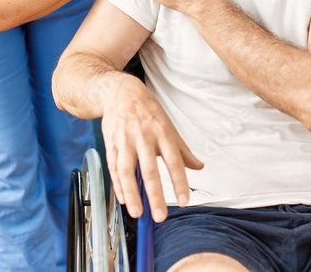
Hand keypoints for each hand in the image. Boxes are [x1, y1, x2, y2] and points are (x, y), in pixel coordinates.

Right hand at [102, 77, 202, 221]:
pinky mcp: (111, 144)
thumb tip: (199, 167)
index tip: (185, 200)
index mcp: (163, 133)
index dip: (180, 182)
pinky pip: (114, 168)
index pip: (174, 161)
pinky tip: (123, 198)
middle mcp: (144, 138)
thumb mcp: (169, 127)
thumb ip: (183, 150)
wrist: (121, 93)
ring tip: (137, 212)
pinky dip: (118, 185)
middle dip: (155, 195)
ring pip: (127, 171)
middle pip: (150, 170)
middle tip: (160, 216)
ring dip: (132, 193)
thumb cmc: (148, 112)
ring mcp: (126, 141)